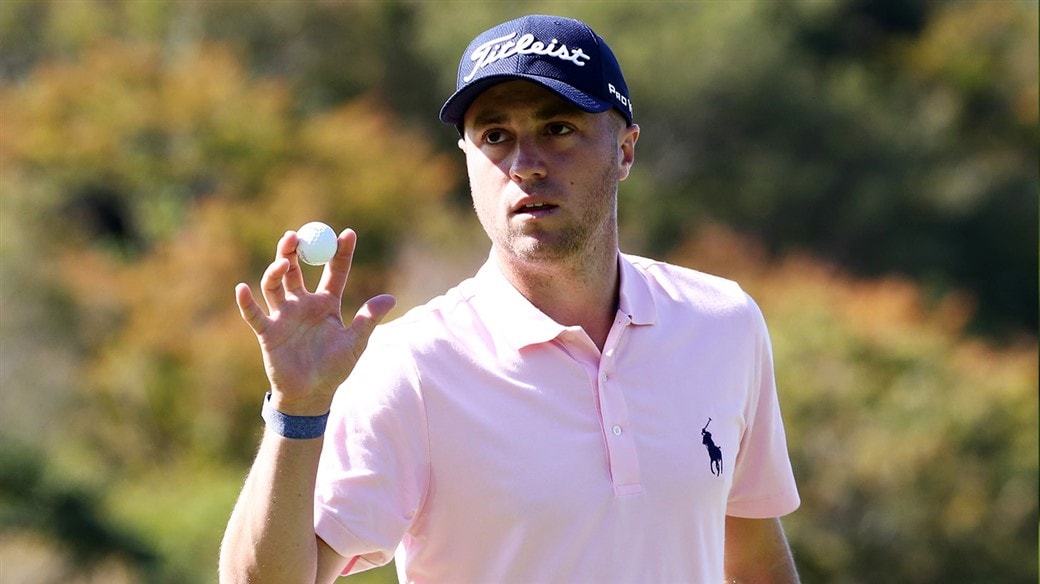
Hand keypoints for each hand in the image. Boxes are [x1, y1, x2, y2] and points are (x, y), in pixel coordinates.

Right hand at [235, 228, 396, 414]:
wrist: (311, 395)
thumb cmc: (335, 368)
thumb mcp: (355, 343)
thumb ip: (369, 319)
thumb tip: (391, 298)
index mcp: (327, 303)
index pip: (334, 270)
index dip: (340, 251)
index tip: (347, 233)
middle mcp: (303, 303)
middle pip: (296, 269)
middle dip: (295, 250)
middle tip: (297, 235)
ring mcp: (284, 315)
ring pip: (274, 285)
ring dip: (275, 271)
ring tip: (283, 261)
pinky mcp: (267, 331)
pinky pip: (254, 314)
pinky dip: (246, 302)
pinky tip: (243, 289)